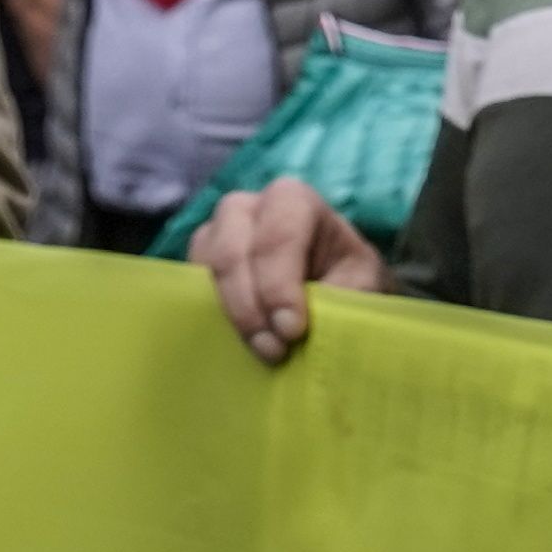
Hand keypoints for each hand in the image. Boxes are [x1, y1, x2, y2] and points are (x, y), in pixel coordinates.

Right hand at [198, 178, 385, 363]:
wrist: (335, 286)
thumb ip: (342, 296)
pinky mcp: (198, 263)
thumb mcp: (362, 283)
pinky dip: (212, 317)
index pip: (277, 235)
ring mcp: (215, 233)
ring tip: (262, 350)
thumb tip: (309, 326)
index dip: (279, 286)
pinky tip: (238, 341)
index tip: (291, 331)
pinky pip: (189, 287)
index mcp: (293, 200)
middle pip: (232, 252)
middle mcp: (246, 208)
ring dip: (230, 315)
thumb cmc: (351, 277)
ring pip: (206, 270)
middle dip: (250, 306)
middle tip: (274, 350)